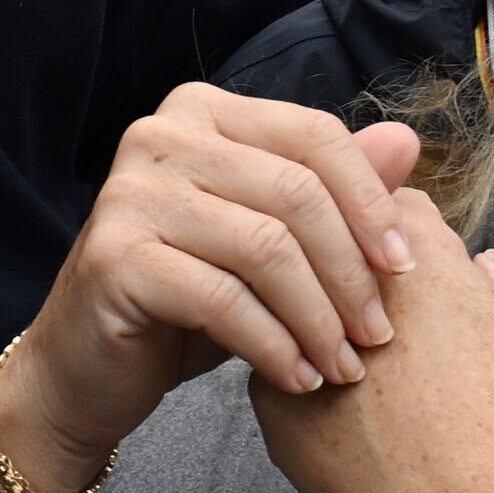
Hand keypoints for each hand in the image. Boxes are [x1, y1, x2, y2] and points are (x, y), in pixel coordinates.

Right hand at [0, 91, 432, 491]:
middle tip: (379, 335)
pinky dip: (273, 346)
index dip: (370, 201)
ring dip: (319, 318)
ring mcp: (130, 192)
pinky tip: (298, 380)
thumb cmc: (189, 300)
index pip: (312, 135)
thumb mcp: (270, 239)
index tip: (407, 269)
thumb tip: (407, 141)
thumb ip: (332, 191)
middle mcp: (161, 136)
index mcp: (204, 112)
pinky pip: (223, 299)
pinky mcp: (115, 257)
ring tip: (343, 366)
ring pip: (266, 248)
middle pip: (296, 192)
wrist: (86, 370)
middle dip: (350, 272)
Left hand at [251, 236, 493, 492]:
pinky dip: (301, 383)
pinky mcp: (269, 393)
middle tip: (381, 318)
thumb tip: (486, 269)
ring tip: (365, 372)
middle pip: (332, 247)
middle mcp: (345, 281)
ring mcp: (298, 335)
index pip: (383, 200)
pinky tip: (342, 416)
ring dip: (319, 322)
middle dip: (349, 271)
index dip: (393, 231)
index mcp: (415, 252)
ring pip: (297, 307)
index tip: (405, 264)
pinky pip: (278, 368)